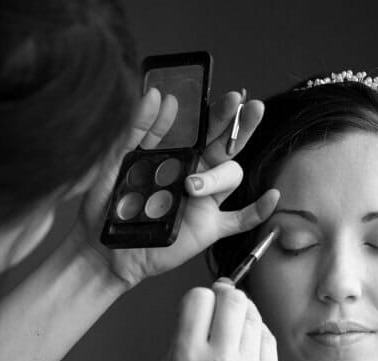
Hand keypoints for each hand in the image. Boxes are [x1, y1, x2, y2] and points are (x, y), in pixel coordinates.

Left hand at [73, 88, 280, 287]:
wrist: (104, 249)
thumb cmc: (108, 205)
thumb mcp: (118, 161)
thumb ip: (138, 129)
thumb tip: (159, 95)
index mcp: (177, 154)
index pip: (206, 128)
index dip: (221, 112)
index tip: (231, 97)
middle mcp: (197, 173)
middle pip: (228, 145)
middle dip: (240, 126)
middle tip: (248, 108)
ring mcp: (206, 202)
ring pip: (232, 177)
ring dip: (219, 176)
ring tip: (191, 186)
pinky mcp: (209, 228)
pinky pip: (241, 219)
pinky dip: (259, 210)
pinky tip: (272, 197)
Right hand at [154, 282, 279, 360]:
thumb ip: (185, 335)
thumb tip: (207, 302)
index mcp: (186, 356)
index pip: (199, 298)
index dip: (200, 298)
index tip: (202, 305)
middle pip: (233, 301)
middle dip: (227, 297)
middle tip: (224, 305)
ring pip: (254, 318)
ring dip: (244, 315)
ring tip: (235, 329)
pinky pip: (268, 342)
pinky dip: (258, 337)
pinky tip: (248, 347)